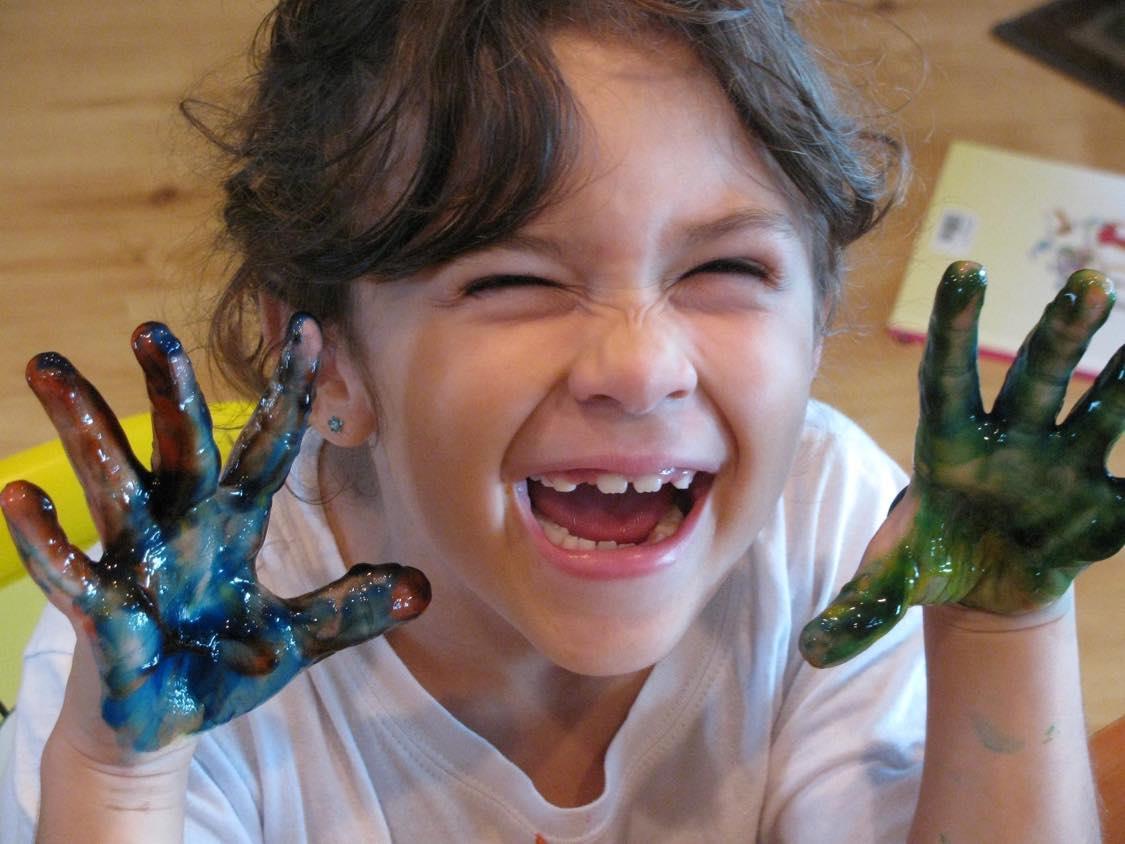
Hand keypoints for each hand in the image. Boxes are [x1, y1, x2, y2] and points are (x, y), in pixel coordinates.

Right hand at [0, 315, 429, 751]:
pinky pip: (72, 570)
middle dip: (168, 390)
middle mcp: (184, 526)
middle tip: (150, 329)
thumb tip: (422, 590)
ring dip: (83, 428)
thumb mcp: (295, 637)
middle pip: (181, 446)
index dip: (288, 393)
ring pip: (113, 484)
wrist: (163, 726)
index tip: (310, 329)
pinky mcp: (101, 611)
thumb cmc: (222, 665)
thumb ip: (349, 609)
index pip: (266, 445)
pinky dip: (46, 537)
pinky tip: (19, 495)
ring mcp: (139, 562)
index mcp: (234, 522)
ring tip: (50, 370)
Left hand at [801, 261, 1123, 667]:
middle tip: (1087, 283)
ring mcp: (1065, 464)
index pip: (948, 378)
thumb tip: (811, 652)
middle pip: (1036, 380)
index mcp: (948, 446)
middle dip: (1062, 335)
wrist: (986, 584)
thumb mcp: (892, 581)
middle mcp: (1012, 440)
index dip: (957, 328)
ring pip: (1099, 412)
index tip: (966, 270)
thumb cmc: (930, 559)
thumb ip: (857, 609)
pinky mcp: (1106, 501)